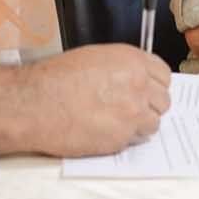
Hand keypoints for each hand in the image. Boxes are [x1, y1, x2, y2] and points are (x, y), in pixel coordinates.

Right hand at [20, 44, 170, 156]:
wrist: (35, 103)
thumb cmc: (55, 78)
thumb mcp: (95, 57)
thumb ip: (122, 67)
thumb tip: (135, 78)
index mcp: (132, 61)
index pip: (164, 75)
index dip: (154, 84)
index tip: (148, 89)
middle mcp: (138, 86)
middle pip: (163, 101)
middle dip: (150, 105)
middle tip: (132, 107)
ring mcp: (132, 115)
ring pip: (153, 124)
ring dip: (140, 124)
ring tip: (117, 121)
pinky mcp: (120, 139)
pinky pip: (134, 141)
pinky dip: (124, 138)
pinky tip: (104, 130)